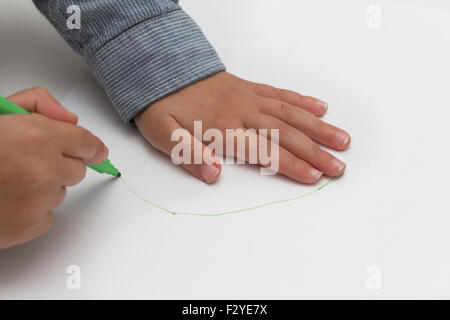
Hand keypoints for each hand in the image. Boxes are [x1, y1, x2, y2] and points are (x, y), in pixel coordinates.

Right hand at [0, 87, 107, 248]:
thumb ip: (38, 104)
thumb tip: (69, 119)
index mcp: (38, 137)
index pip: (87, 143)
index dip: (91, 146)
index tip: (96, 151)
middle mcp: (44, 170)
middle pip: (78, 170)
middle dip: (60, 164)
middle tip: (30, 161)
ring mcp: (39, 201)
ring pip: (60, 193)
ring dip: (44, 187)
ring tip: (9, 180)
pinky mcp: (30, 226)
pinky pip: (46, 216)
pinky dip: (33, 210)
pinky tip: (8, 200)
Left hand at [135, 72, 350, 183]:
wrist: (159, 67)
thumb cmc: (160, 104)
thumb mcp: (162, 133)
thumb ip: (188, 153)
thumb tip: (214, 174)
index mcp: (222, 127)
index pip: (264, 149)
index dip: (290, 165)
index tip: (313, 177)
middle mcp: (242, 111)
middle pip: (285, 134)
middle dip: (315, 152)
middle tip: (339, 167)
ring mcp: (249, 97)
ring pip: (290, 113)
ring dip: (318, 127)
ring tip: (342, 140)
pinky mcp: (250, 87)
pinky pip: (280, 93)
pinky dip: (302, 100)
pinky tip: (320, 107)